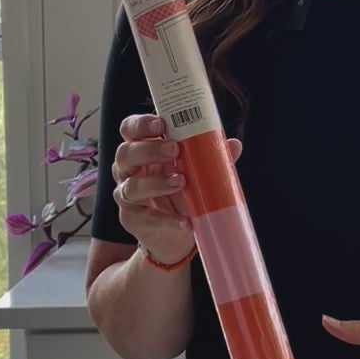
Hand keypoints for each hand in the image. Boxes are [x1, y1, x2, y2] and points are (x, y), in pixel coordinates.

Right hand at [112, 113, 241, 264]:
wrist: (179, 234)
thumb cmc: (184, 193)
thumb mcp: (199, 173)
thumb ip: (212, 157)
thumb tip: (234, 145)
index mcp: (143, 149)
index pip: (131, 129)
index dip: (141, 124)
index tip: (161, 124)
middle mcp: (129, 170)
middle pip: (125, 153)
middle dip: (148, 149)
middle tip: (173, 150)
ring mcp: (127, 195)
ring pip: (131, 186)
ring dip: (156, 183)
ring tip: (181, 182)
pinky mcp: (132, 219)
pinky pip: (144, 219)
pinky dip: (166, 221)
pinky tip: (185, 222)